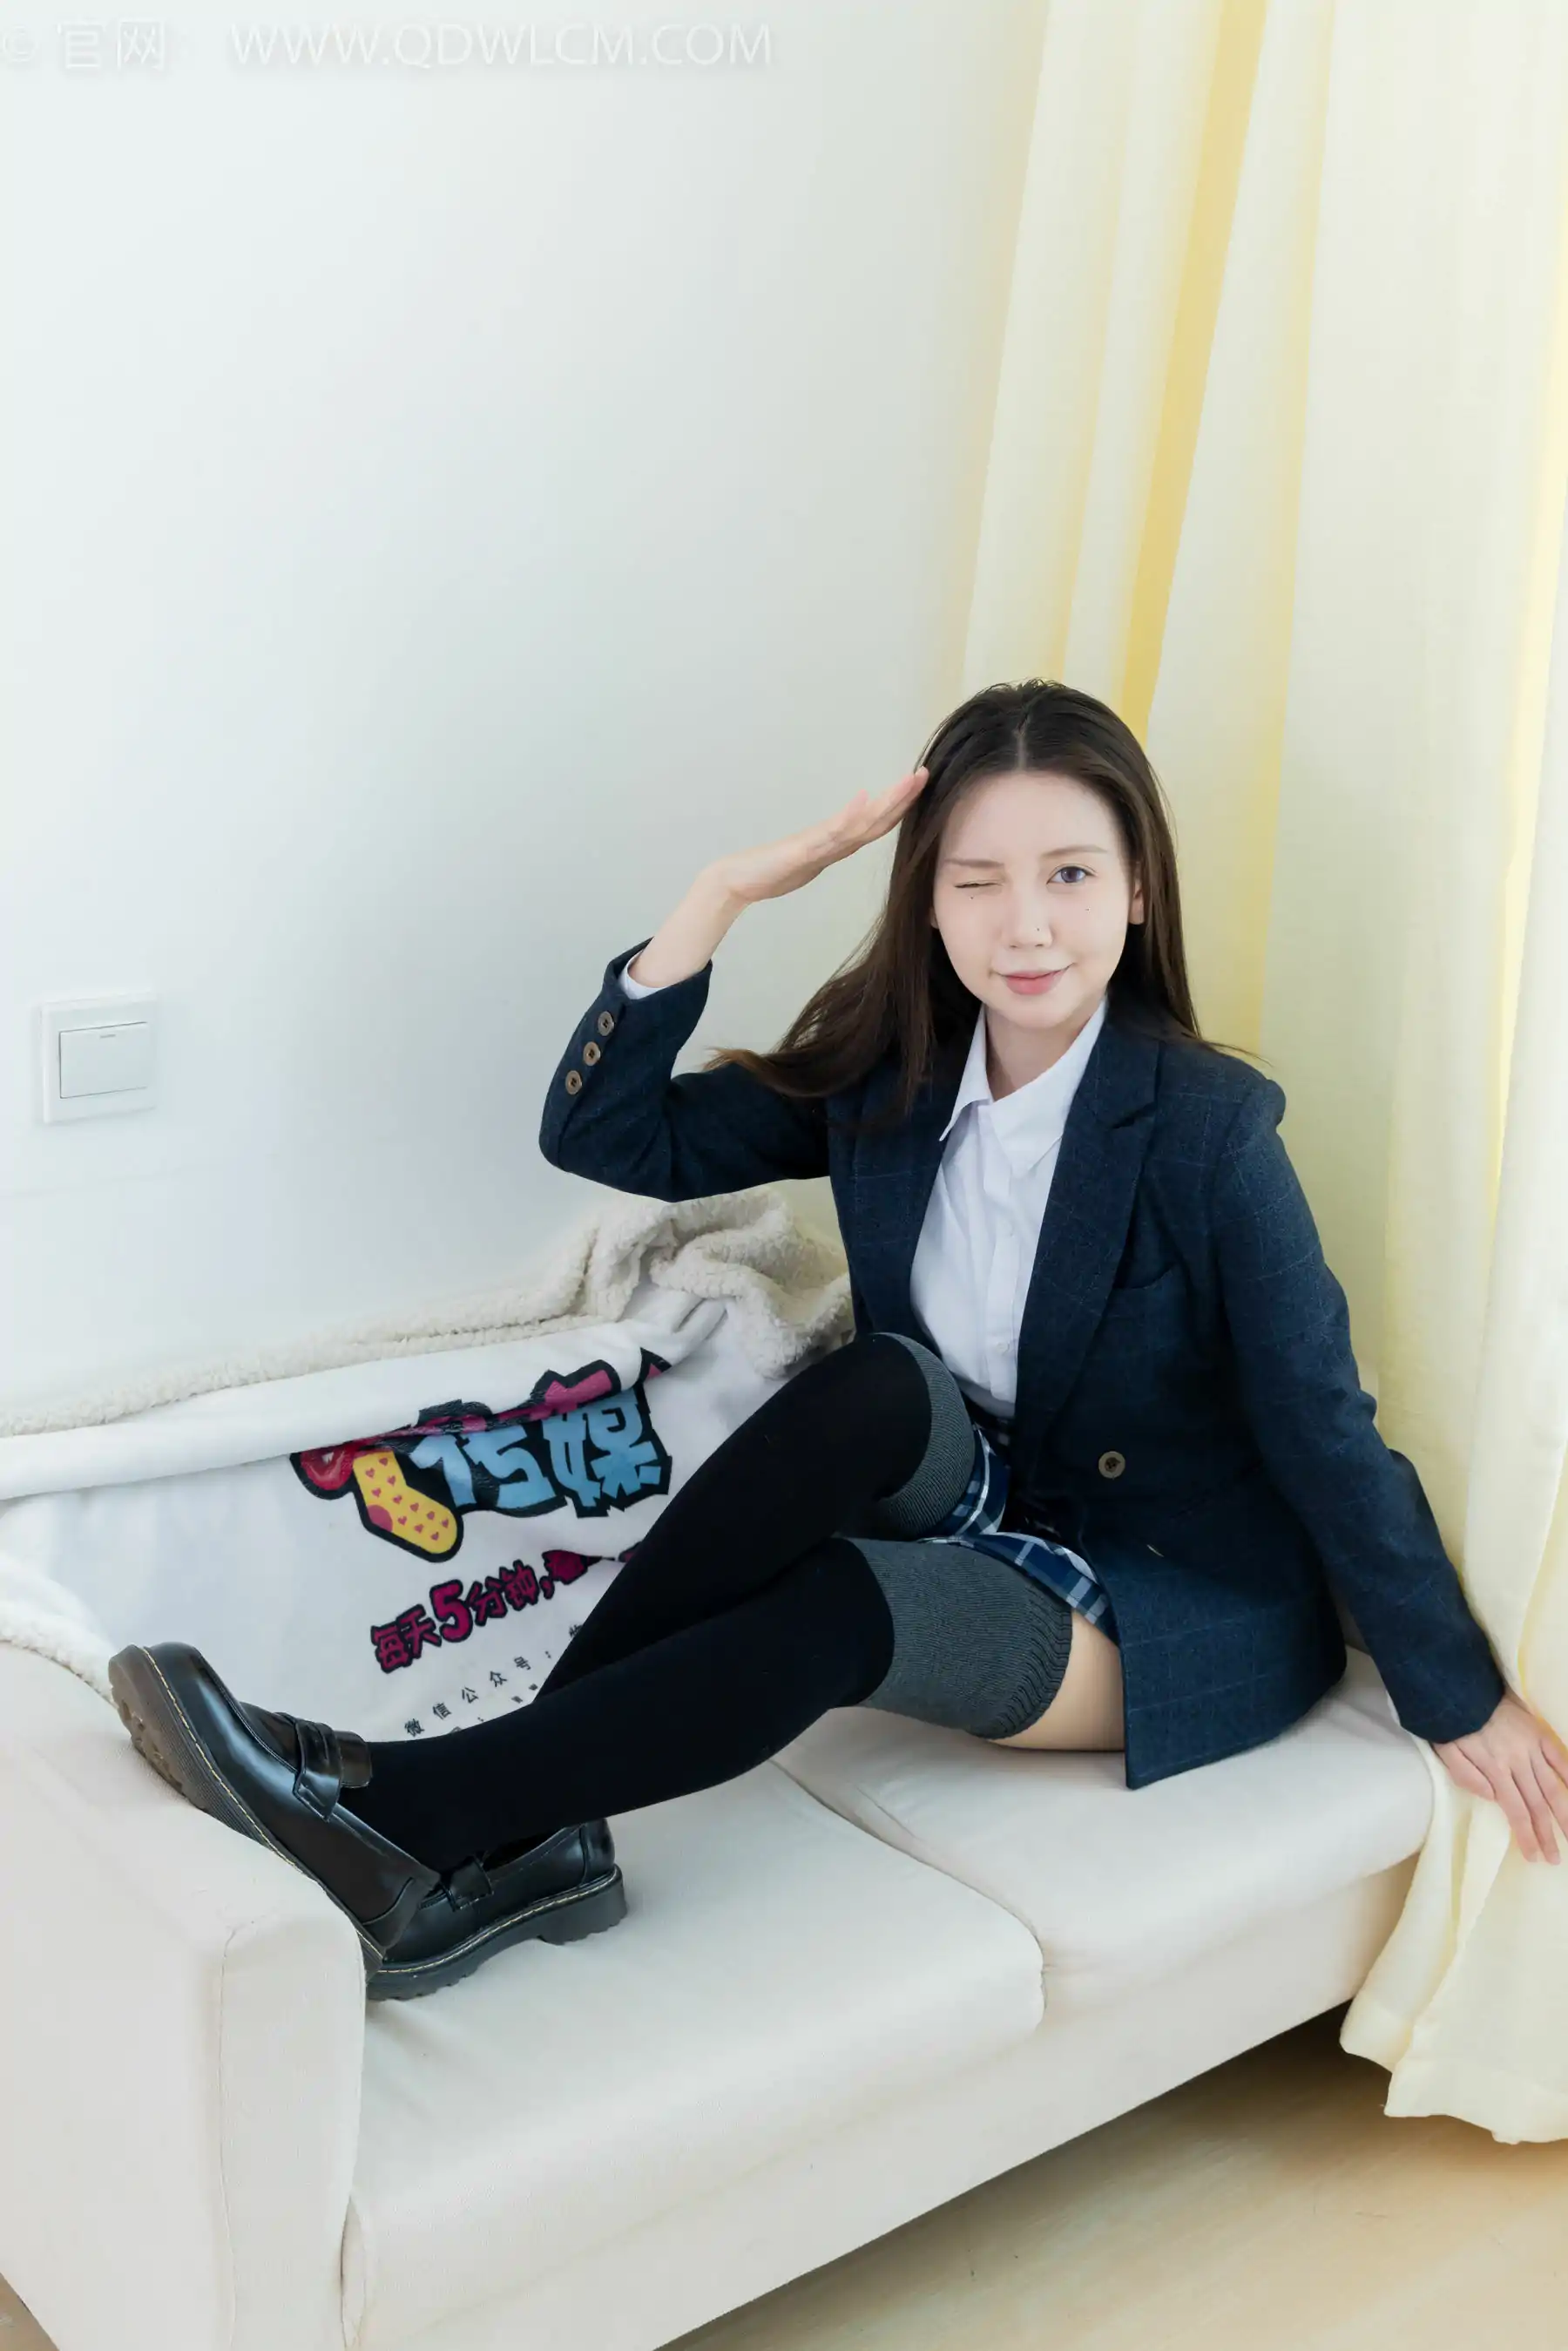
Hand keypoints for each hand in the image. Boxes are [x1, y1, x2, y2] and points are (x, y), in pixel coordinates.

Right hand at [708, 768, 927, 907]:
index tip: (918, 789)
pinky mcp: (802, 849)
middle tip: (923, 773)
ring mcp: (817, 842)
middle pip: (874, 817)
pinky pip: (830, 832)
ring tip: (908, 782)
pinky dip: (849, 816)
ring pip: (860, 820)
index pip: (874, 824)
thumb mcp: (809, 866)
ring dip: (886, 801)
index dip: (898, 807)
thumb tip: (847, 842)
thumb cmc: (770, 873)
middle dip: (901, 797)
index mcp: (835, 843)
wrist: (737, 880)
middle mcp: (830, 838)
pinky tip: (864, 800)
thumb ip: (828, 852)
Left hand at [1431, 1689, 1567, 1861]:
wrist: (1461, 1689)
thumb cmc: (1452, 1725)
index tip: (1534, 1856)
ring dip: (1564, 1813)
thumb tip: (1494, 1799)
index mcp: (1494, 1769)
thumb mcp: (1447, 1754)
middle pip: (1537, 1805)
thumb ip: (1468, 1778)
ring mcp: (1531, 1747)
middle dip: (1547, 1834)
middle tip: (1555, 1858)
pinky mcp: (1539, 1733)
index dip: (1527, 1836)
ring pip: (1553, 1785)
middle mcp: (1517, 1762)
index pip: (1516, 1810)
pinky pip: (1559, 1756)